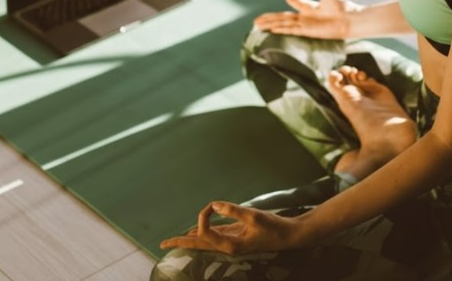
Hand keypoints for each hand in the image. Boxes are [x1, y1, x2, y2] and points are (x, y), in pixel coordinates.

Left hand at [159, 201, 305, 254]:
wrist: (289, 236)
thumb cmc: (273, 227)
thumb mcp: (254, 216)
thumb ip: (234, 210)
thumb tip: (214, 205)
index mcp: (230, 245)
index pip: (205, 232)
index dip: (203, 217)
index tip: (212, 205)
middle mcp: (227, 246)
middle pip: (199, 245)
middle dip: (181, 243)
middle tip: (162, 245)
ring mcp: (231, 241)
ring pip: (206, 240)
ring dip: (190, 238)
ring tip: (174, 240)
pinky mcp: (236, 236)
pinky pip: (215, 235)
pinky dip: (204, 232)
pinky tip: (198, 231)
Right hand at [254, 0, 361, 38]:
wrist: (350, 18)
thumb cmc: (340, 4)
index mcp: (310, 7)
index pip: (294, 0)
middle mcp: (305, 17)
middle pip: (283, 17)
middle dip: (269, 19)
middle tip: (256, 21)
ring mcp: (305, 25)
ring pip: (283, 24)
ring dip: (270, 25)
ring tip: (257, 26)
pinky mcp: (307, 31)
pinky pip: (290, 30)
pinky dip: (280, 30)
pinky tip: (271, 31)